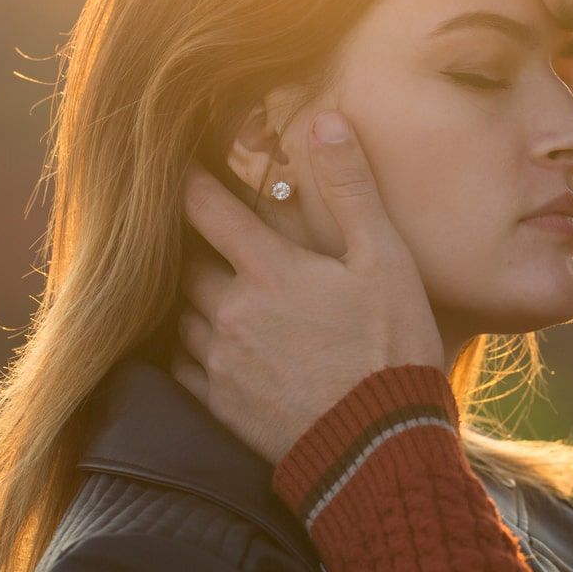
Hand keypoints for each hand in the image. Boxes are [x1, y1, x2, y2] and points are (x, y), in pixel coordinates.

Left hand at [171, 110, 444, 462]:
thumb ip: (352, 189)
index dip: (190, 182)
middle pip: (185, 264)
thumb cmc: (391, 348)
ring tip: (212, 287)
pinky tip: (212, 345)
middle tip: (203, 231)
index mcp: (269, 270)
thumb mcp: (386, 260)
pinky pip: (183, 367)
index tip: (181, 166)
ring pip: (182, 315)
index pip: (207, 210)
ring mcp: (221, 363)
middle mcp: (232, 312)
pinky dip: (190, 349)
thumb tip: (327, 120)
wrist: (379, 451)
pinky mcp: (221, 407)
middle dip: (191, 244)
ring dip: (192, 297)